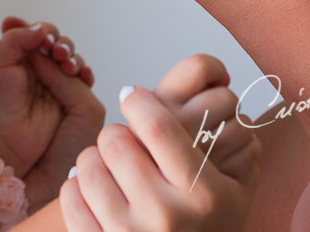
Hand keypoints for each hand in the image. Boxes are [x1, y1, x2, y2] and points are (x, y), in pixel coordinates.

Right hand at [0, 17, 105, 210]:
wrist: (36, 195)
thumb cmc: (64, 160)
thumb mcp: (85, 112)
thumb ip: (67, 76)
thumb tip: (42, 50)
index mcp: (58, 86)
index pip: (53, 47)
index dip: (57, 42)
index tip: (63, 55)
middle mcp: (30, 87)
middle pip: (22, 41)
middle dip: (29, 33)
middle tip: (44, 44)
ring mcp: (3, 95)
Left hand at [60, 67, 259, 230]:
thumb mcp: (238, 194)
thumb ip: (236, 147)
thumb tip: (225, 96)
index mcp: (203, 194)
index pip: (157, 125)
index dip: (139, 101)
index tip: (133, 96)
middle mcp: (166, 215)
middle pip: (115, 140)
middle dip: (117, 134)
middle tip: (124, 142)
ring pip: (88, 165)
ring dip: (95, 159)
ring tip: (109, 168)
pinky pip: (71, 197)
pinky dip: (77, 187)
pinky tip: (95, 191)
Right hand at [149, 55, 259, 182]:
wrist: (147, 205)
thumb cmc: (147, 160)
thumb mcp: (143, 118)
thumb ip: (175, 94)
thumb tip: (224, 77)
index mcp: (156, 106)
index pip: (199, 67)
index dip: (214, 70)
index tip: (215, 79)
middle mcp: (178, 127)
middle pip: (227, 96)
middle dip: (224, 106)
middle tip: (209, 120)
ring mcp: (201, 155)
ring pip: (244, 124)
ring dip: (235, 130)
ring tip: (215, 143)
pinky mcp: (221, 182)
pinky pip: (253, 150)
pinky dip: (245, 154)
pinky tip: (225, 163)